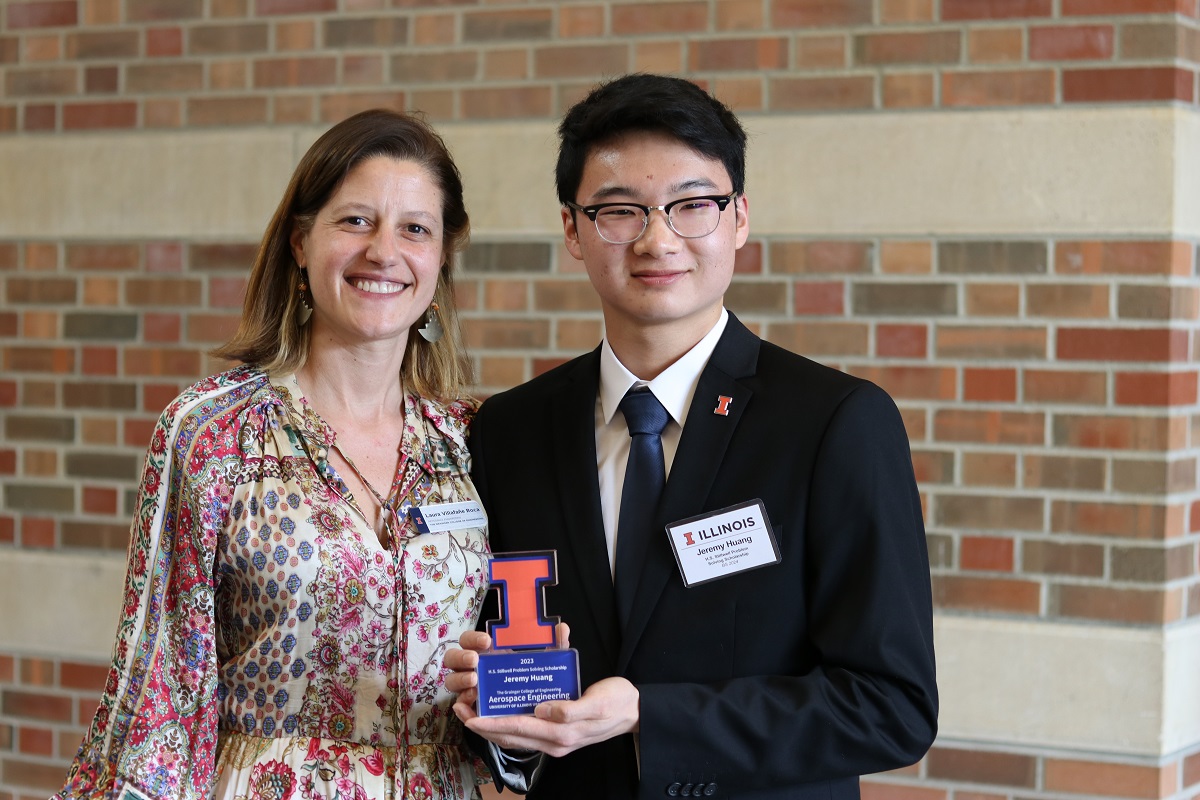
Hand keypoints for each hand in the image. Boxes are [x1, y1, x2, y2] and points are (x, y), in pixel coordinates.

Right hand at [444, 624, 570, 711]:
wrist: (535, 708)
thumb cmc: (531, 678)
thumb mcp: (543, 662)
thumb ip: (553, 646)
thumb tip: (562, 628)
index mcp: (485, 652)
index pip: (469, 640)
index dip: (473, 638)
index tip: (487, 641)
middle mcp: (472, 668)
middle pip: (453, 658)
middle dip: (460, 657)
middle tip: (475, 661)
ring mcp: (469, 688)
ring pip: (452, 682)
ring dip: (459, 680)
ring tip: (474, 681)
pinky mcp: (472, 710)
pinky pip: (460, 709)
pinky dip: (461, 708)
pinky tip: (466, 706)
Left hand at [454, 675, 639, 757]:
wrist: (635, 711)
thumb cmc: (617, 702)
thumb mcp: (597, 703)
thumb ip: (570, 709)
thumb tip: (542, 709)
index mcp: (562, 733)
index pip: (519, 728)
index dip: (492, 723)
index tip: (470, 717)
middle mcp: (555, 741)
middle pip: (511, 735)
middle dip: (483, 725)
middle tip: (461, 710)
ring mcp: (556, 740)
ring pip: (516, 735)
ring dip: (492, 726)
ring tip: (472, 711)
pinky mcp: (558, 733)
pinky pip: (527, 731)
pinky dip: (509, 724)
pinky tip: (500, 712)